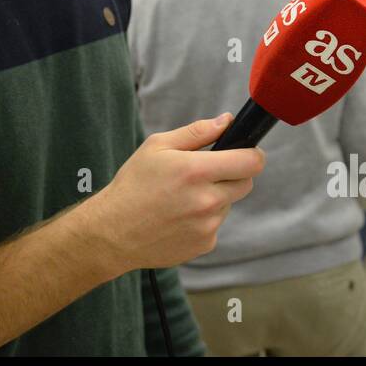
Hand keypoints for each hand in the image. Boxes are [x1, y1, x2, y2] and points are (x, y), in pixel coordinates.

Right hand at [84, 114, 265, 274]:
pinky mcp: (205, 244)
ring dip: (214, 198)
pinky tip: (178, 217)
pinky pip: (215, 225)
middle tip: (206, 174)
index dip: (252, 154)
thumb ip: (196, 132)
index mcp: (196, 171)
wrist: (113, 231)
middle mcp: (207, 200)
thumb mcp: (157, 147)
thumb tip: (226, 121)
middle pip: (246, 183)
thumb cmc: (133, 184)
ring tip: (181, 199)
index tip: (244, 152)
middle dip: (233, 174)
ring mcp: (208, 226)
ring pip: (228, 204)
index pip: (251, 162)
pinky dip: (203, 219)